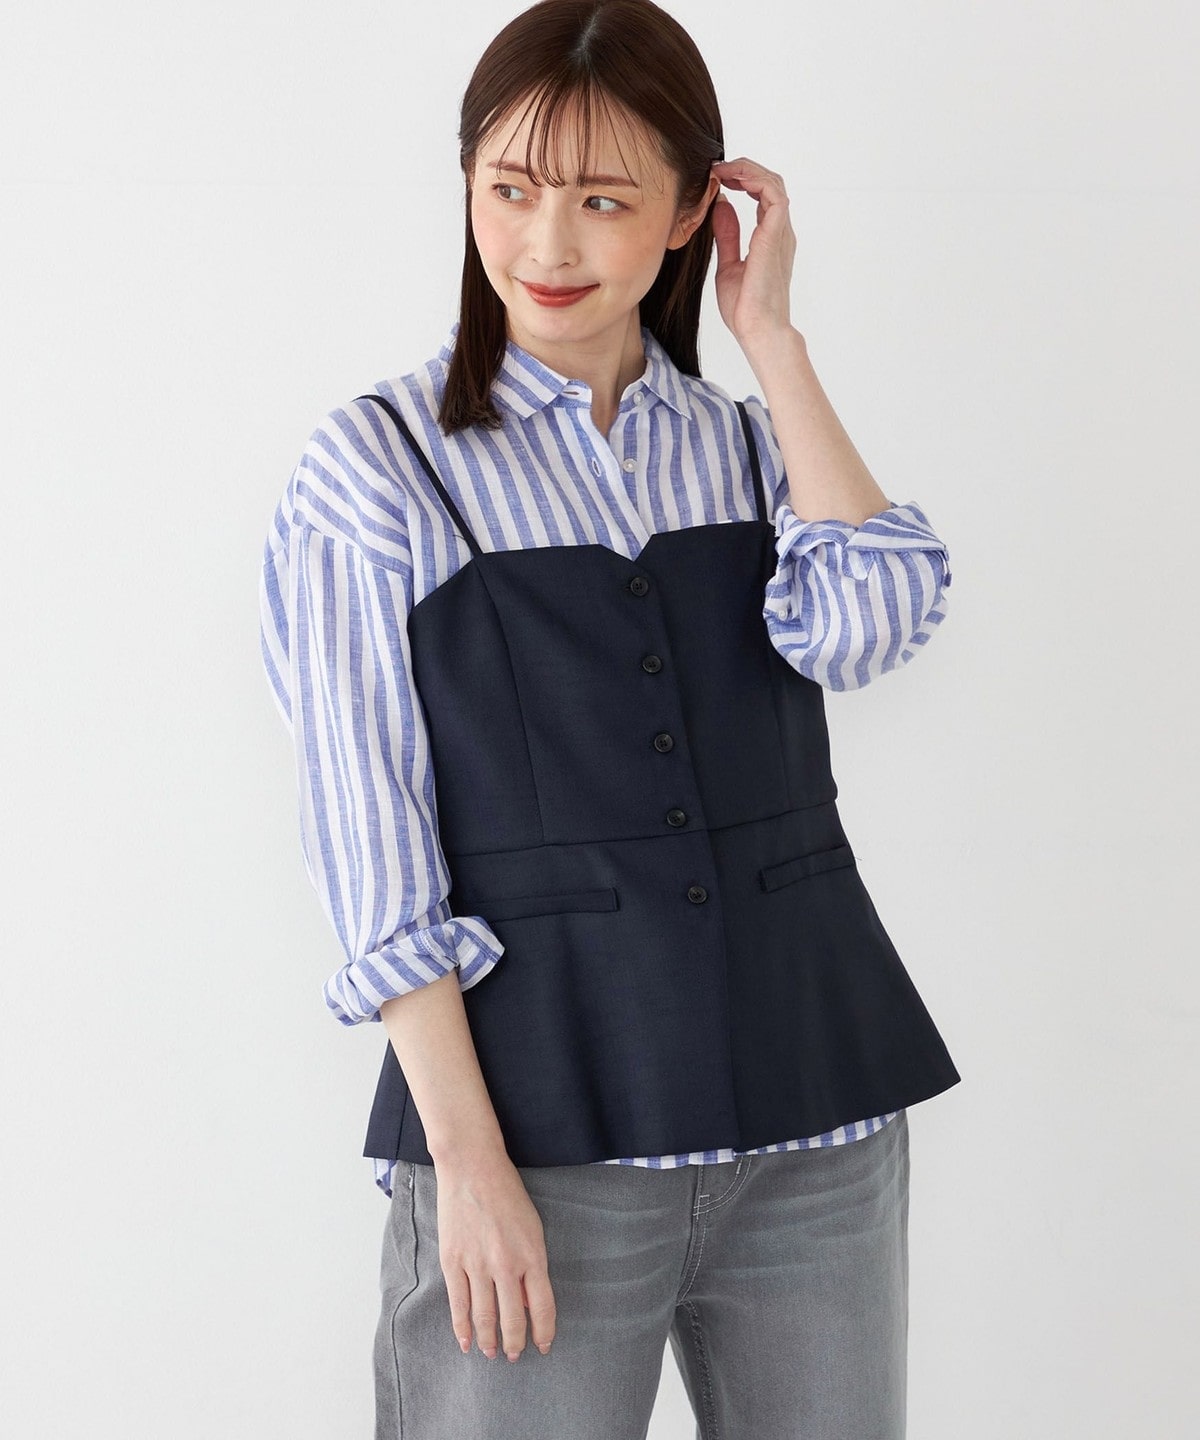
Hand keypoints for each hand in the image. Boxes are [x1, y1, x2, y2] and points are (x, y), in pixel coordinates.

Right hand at [434, 1151, 556, 1361]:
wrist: (473, 1166)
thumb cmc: (507, 1193)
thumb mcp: (532, 1227)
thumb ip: (532, 1266)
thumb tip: (528, 1304)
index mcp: (532, 1255)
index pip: (543, 1307)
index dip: (544, 1332)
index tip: (543, 1346)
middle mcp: (506, 1264)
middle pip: (513, 1319)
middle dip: (514, 1344)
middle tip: (513, 1355)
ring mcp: (477, 1264)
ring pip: (484, 1316)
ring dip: (489, 1340)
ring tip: (491, 1353)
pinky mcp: (453, 1260)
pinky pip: (458, 1303)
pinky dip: (462, 1328)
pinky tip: (466, 1342)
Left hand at [709, 157, 797, 347]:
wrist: (756, 329)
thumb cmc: (745, 307)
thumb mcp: (728, 265)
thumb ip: (727, 235)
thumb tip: (721, 206)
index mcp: (770, 238)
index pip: (762, 196)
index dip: (742, 180)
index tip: (716, 178)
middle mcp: (779, 232)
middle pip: (770, 183)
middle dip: (744, 169)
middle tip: (716, 169)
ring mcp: (780, 232)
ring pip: (773, 183)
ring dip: (747, 170)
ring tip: (722, 169)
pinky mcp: (775, 235)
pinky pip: (772, 193)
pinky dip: (754, 179)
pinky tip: (732, 179)